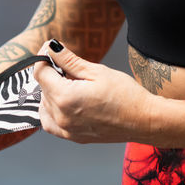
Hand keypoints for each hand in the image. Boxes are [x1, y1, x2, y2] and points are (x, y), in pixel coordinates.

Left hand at [32, 40, 155, 143]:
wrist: (143, 120)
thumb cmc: (126, 95)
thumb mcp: (96, 71)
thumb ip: (69, 60)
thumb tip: (51, 47)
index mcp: (66, 97)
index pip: (40, 73)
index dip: (43, 56)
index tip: (51, 49)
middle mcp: (62, 116)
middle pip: (42, 88)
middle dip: (51, 73)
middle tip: (69, 65)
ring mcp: (67, 130)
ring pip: (44, 105)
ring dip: (51, 91)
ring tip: (70, 83)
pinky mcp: (73, 137)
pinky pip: (50, 123)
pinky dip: (51, 111)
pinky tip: (63, 101)